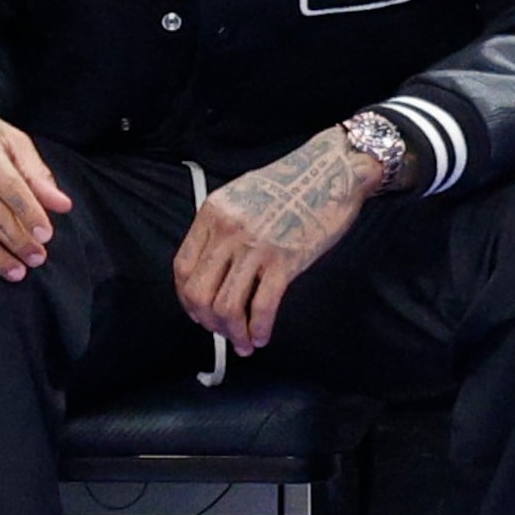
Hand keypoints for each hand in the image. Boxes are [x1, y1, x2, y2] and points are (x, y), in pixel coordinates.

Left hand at [174, 128, 382, 356]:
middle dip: (208, 323)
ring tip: (244, 342)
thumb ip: (221, 230)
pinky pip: (262, 307)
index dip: (186, 300)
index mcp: (212, 214)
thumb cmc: (290, 185)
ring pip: (227, 307)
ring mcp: (255, 247)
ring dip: (233, 333)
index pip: (182, 268)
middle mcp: (228, 231)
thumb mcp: (240, 198)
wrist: (333, 171)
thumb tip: (212, 272)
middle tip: (222, 332)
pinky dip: (259, 330)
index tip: (198, 313)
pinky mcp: (285, 261)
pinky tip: (262, 336)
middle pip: (199, 293)